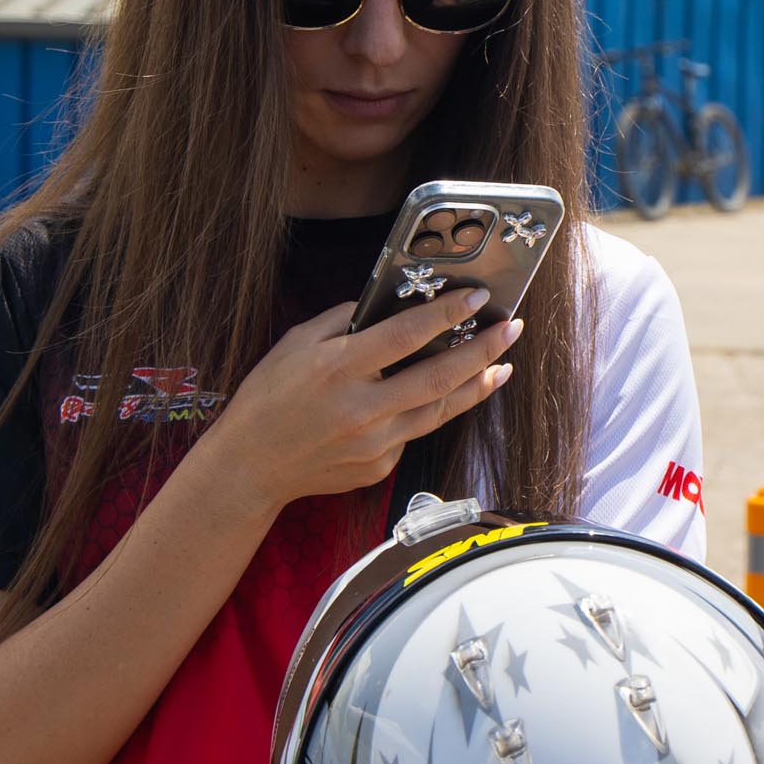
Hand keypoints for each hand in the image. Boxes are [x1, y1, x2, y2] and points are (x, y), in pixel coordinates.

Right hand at [208, 285, 520, 515]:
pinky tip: (444, 396)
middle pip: (439, 376)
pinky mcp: (380, 467)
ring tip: (502, 365)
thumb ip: (343, 322)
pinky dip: (430, 412)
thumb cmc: (269, 397)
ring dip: (476, 386)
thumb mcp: (295, 343)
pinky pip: (413, 433)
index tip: (478, 296)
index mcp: (338, 368)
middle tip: (512, 329)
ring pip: (440, 411)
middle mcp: (362, 408)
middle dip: (483, 349)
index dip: (446, 314)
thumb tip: (387, 307)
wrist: (251, 466)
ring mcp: (375, 443)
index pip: (406, 335)